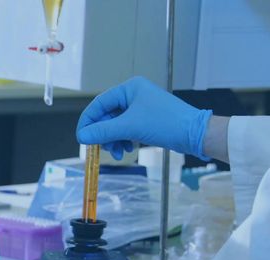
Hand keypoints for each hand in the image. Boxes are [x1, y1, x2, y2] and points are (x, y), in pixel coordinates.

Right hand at [76, 76, 211, 159]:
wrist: (194, 134)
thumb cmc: (165, 123)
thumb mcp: (130, 127)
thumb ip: (103, 131)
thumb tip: (81, 137)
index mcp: (129, 88)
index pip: (99, 104)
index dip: (88, 122)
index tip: (82, 138)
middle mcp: (133, 95)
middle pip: (106, 116)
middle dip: (104, 135)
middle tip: (101, 149)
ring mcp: (139, 108)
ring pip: (115, 125)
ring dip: (113, 140)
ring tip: (118, 153)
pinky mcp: (145, 120)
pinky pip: (125, 130)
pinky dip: (122, 141)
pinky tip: (126, 150)